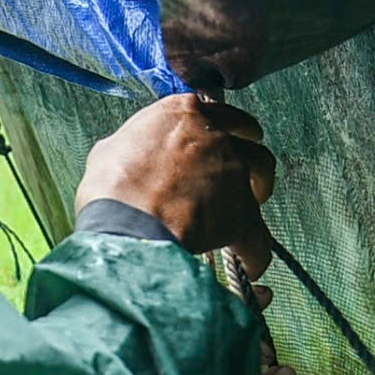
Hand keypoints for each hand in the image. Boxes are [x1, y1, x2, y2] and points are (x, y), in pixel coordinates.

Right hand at [75, 94, 277, 276]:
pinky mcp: (241, 213)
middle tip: (246, 174)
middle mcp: (215, 136)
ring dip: (260, 192)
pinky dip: (254, 250)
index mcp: (184, 115)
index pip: (220, 112)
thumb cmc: (111, 187)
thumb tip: (132, 152)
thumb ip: (135, 144)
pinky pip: (256, 235)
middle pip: (250, 143)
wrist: (126, 222)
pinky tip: (248, 262)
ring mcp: (233, 172)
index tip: (236, 134)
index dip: (230, 127)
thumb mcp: (111, 149)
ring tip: (250, 212)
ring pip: (263, 174)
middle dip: (251, 158)